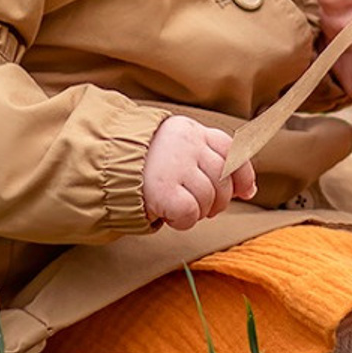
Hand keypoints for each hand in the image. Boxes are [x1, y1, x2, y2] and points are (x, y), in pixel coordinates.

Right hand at [142, 116, 256, 230]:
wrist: (101, 163)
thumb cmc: (144, 162)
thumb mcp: (177, 149)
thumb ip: (210, 159)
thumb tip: (249, 190)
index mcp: (192, 131)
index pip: (232, 150)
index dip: (242, 175)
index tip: (243, 192)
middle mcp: (188, 144)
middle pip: (223, 179)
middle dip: (218, 200)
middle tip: (199, 205)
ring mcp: (176, 165)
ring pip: (209, 199)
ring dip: (198, 211)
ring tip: (178, 206)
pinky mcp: (164, 189)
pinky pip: (190, 213)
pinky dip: (183, 221)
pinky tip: (169, 215)